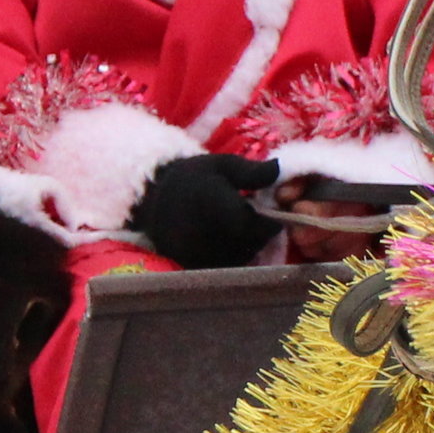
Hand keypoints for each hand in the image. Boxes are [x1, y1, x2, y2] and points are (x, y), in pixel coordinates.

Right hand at [130, 150, 280, 268]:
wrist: (153, 200)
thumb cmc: (192, 178)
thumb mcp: (222, 166)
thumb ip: (252, 172)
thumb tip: (279, 169)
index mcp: (223, 209)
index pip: (264, 226)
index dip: (270, 220)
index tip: (264, 211)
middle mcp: (215, 238)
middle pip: (256, 243)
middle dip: (258, 231)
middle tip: (247, 217)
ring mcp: (205, 256)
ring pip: (243, 256)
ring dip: (247, 244)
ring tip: (233, 226)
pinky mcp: (197, 267)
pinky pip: (226, 265)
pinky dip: (230, 254)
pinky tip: (221, 238)